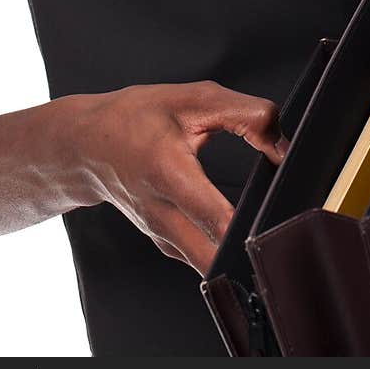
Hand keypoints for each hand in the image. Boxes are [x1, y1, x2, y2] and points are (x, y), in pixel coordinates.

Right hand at [73, 79, 289, 274]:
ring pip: (208, 269)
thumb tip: (282, 146)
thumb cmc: (136, 119)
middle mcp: (161, 214)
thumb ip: (246, 115)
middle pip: (212, 262)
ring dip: (238, 259)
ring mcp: (161, 236)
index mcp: (168, 172)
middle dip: (248, 256)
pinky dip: (223, 253)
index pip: (215, 218)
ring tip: (262, 234)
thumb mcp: (192, 99)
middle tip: (277, 238)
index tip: (277, 222)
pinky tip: (239, 233)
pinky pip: (201, 259)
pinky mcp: (165, 244)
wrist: (87, 145)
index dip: (250, 227)